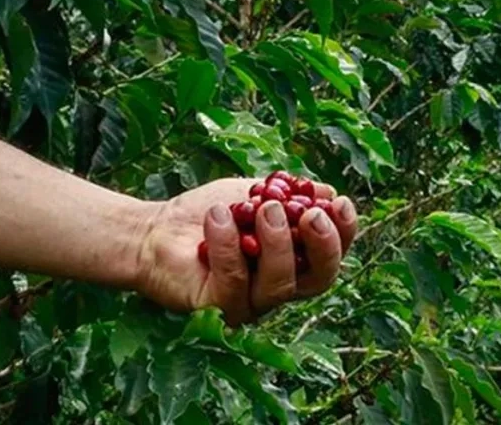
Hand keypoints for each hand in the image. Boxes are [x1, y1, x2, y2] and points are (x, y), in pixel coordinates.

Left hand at [133, 178, 357, 324]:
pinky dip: (228, 245)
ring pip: (279, 284)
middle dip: (322, 246)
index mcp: (294, 261)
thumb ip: (290, 193)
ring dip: (276, 243)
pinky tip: (217, 216)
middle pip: (319, 279)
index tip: (340, 202)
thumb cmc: (211, 214)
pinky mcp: (217, 310)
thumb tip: (328, 191)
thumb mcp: (253, 193)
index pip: (331, 254)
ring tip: (263, 207)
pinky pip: (233, 281)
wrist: (155, 230)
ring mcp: (250, 303)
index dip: (344, 233)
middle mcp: (278, 287)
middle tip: (310, 215)